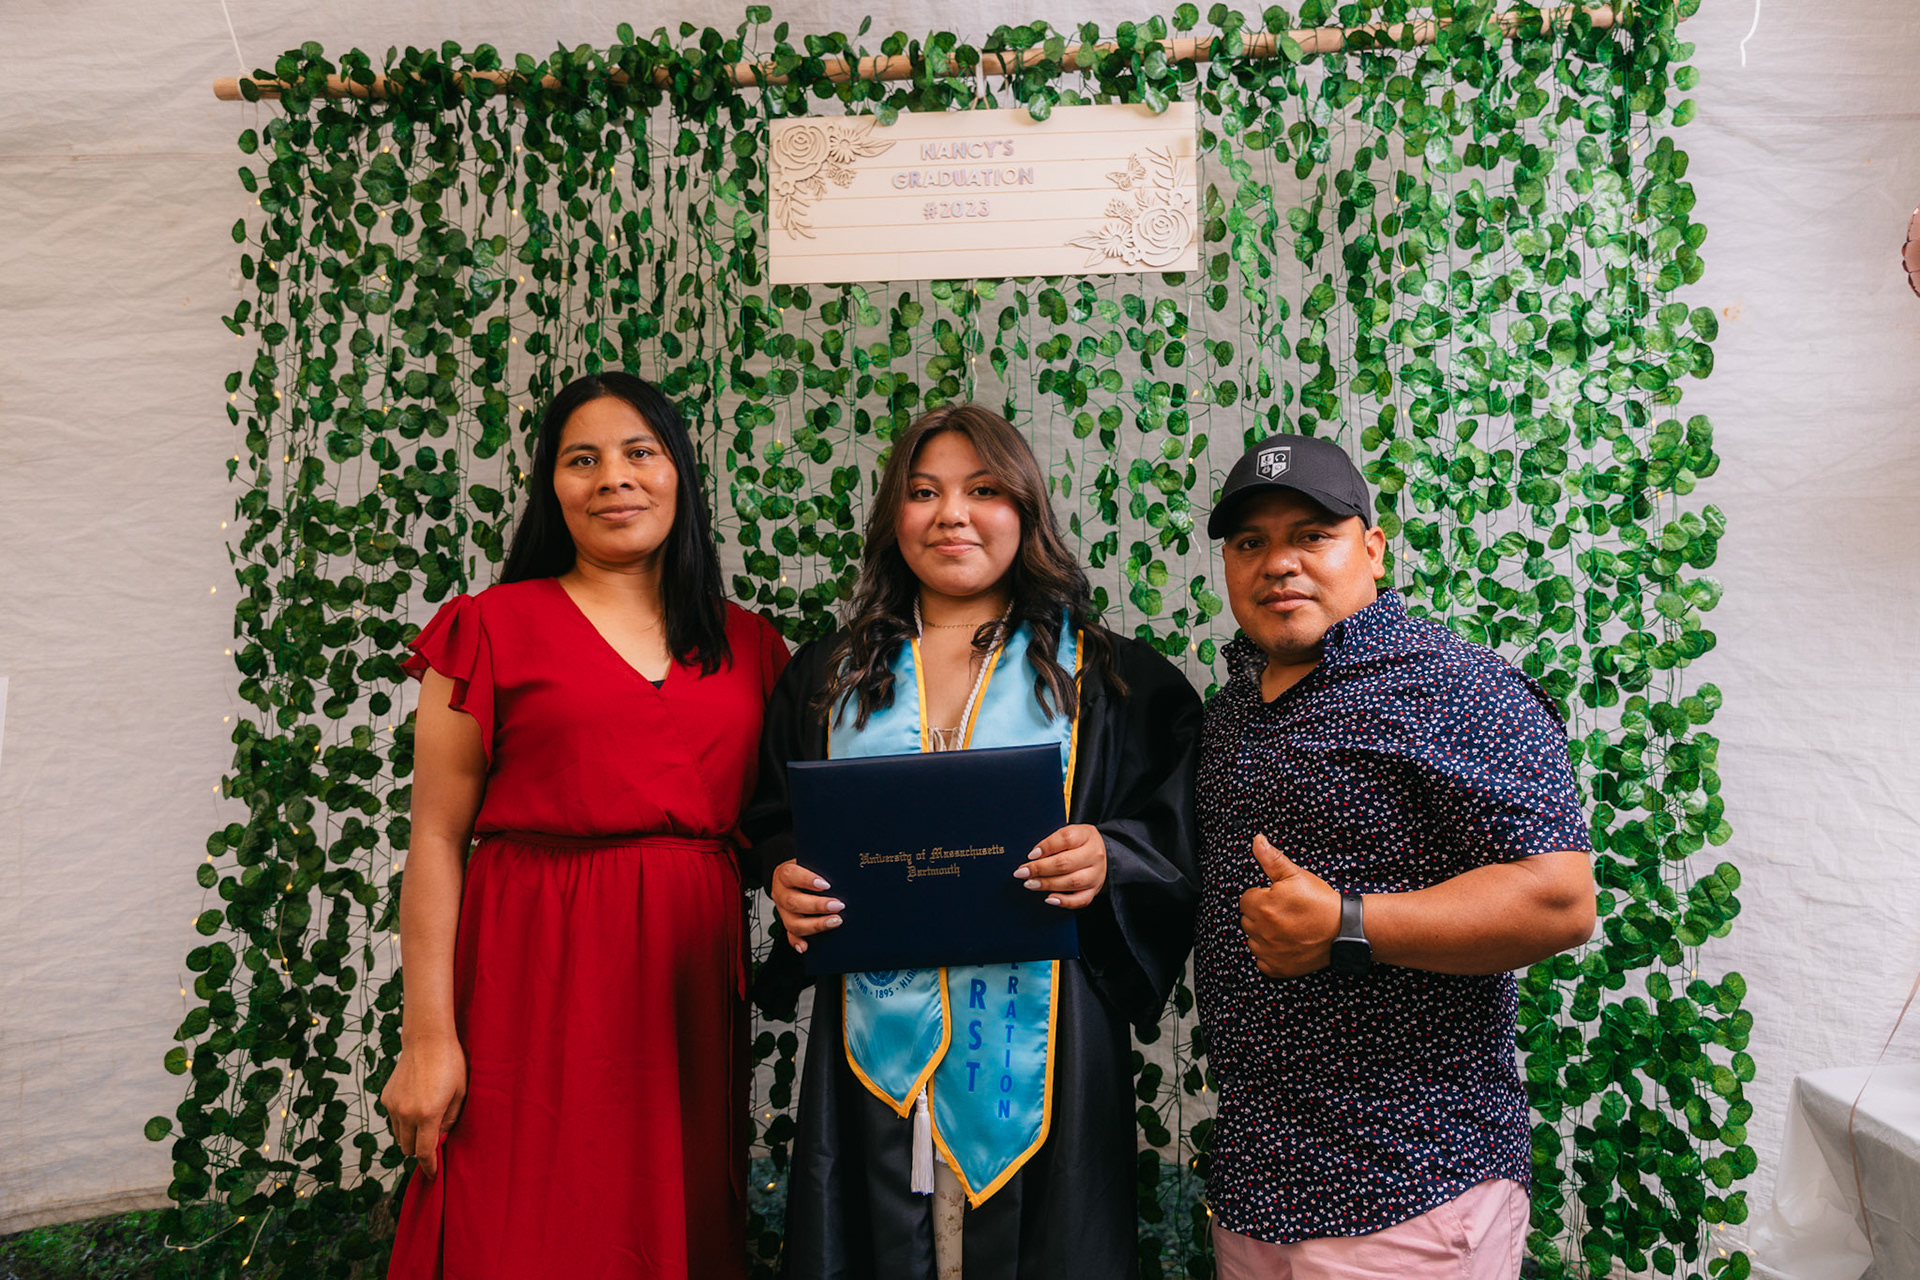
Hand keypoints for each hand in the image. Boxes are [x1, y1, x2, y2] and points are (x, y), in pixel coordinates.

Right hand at [380, 1034, 466, 1178]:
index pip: (424, 1152)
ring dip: (410, 1136)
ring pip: (398, 1135)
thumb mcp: (459, 1094)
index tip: (432, 1174)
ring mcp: (393, 1106)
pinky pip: (393, 1120)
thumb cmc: (451, 1065)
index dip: (429, 1166)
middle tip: (433, 1141)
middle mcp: (406, 1113)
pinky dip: (403, 1121)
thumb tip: (440, 1138)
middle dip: (420, 1150)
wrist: (427, 1040)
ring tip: (426, 1120)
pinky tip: (416, 1105)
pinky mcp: (386, 1097)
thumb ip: (449, 1121)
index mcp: (427, 1115)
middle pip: (408, 1148)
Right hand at [770, 859, 842, 953]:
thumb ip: (822, 867)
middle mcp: (780, 893)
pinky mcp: (786, 922)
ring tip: (834, 922)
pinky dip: (797, 942)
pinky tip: (805, 946)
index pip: (791, 875)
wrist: (788, 876)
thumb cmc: (805, 869)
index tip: (826, 884)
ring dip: (814, 925)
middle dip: (817, 906)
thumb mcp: (809, 862)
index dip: (807, 880)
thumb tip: (844, 874)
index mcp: (784, 874)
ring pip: (792, 922)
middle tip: (838, 905)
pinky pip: (789, 935)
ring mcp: (782, 910)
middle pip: (793, 902)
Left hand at [1013, 824, 1106, 908]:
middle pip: (1066, 863)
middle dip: (1040, 869)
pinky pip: (1080, 900)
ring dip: (1047, 884)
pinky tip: (1049, 898)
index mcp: (1087, 835)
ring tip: (1030, 884)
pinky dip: (1064, 901)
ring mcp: (1096, 874)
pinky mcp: (1094, 890)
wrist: (1100, 854)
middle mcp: (1094, 855)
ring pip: (1072, 882)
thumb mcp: (1069, 833)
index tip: (1030, 855)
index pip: (1066, 839)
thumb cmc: (1078, 843)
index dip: (1046, 847)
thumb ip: (1053, 842)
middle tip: (1022, 872)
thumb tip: (1033, 857)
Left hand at [1238, 834, 1341, 977]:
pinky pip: (1261, 961)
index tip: (1277, 897)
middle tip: (1284, 912)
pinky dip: (1269, 954)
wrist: (1343, 929)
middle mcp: (1262, 931)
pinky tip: (1285, 944)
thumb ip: (1272, 858)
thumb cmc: (1320, 901)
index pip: (1246, 899)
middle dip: (1260, 914)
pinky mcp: (1277, 967)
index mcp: (1263, 906)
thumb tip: (1257, 840)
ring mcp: (1269, 951)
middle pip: (1247, 920)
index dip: (1261, 896)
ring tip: (1286, 927)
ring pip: (1252, 940)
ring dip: (1263, 934)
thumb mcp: (1296, 875)